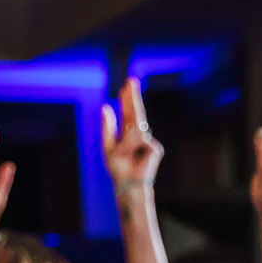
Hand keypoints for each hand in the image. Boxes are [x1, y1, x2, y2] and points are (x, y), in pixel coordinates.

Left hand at [103, 78, 165, 194]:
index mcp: (127, 133)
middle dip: (132, 96)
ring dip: (126, 141)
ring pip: (136, 129)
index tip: (128, 84)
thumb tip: (105, 106)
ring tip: (123, 154)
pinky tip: (134, 156)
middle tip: (131, 80)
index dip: (127, 98)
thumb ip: (108, 126)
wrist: (128, 182)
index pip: (128, 111)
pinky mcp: (155, 148)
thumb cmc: (118, 167)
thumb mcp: (108, 146)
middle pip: (136, 111)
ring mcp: (148, 140)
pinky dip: (132, 147)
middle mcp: (139, 134)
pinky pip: (140, 140)